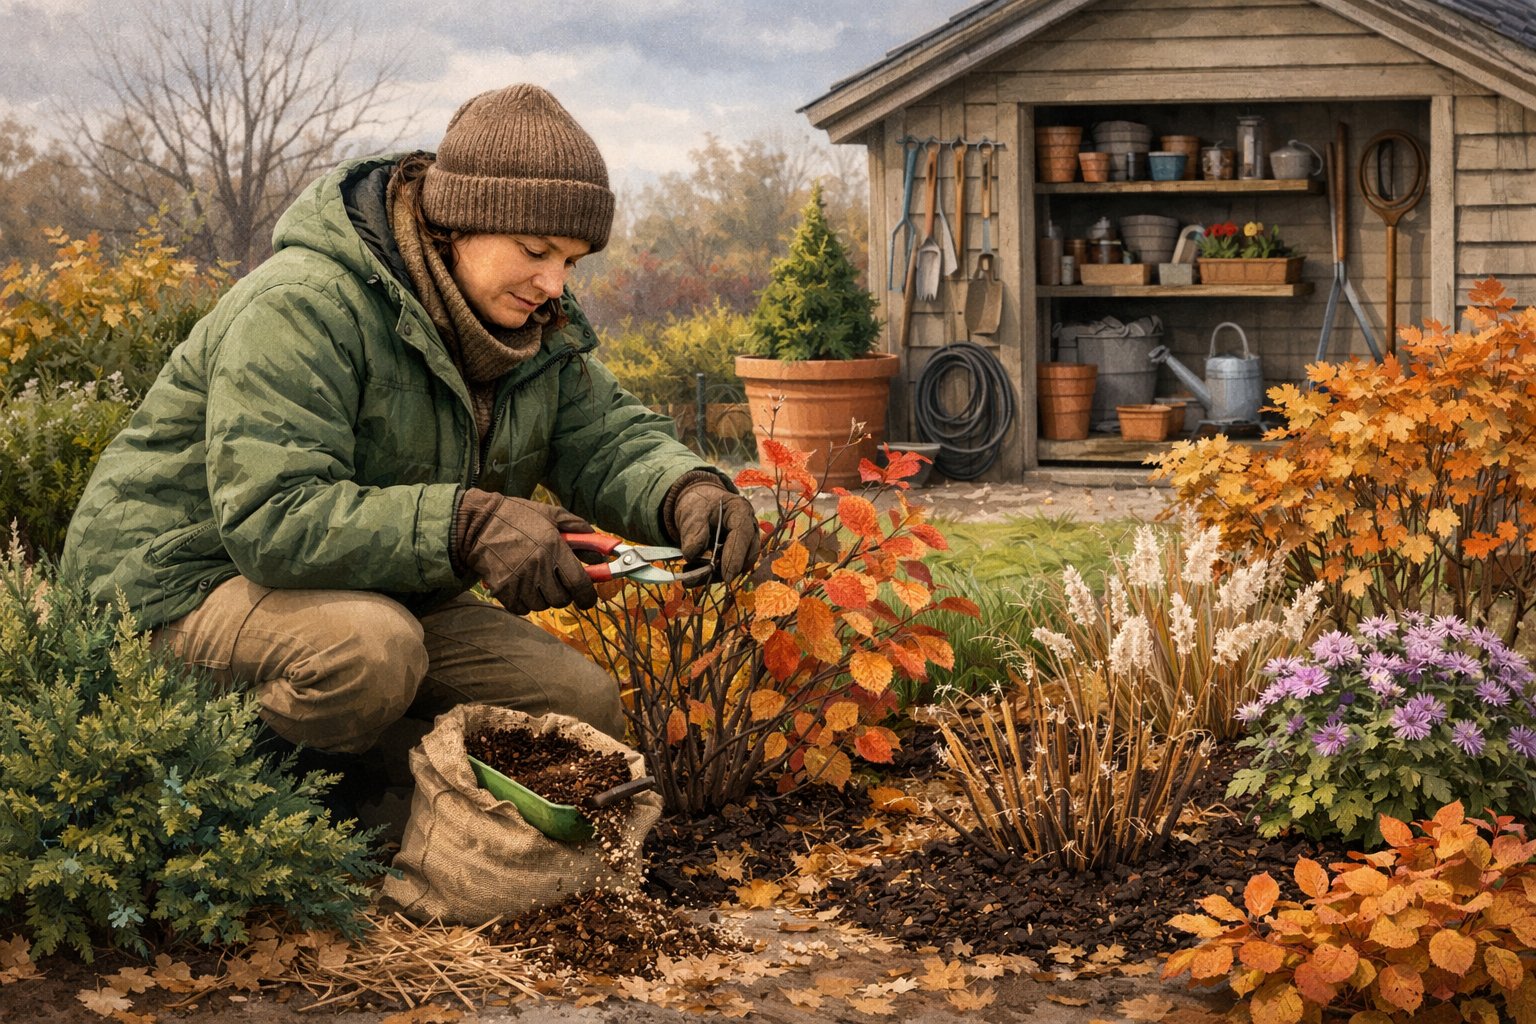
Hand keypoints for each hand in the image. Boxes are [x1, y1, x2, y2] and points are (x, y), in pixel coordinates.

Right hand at [455, 490, 598, 613]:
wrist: (478, 523)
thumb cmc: (516, 516)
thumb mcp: (550, 514)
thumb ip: (577, 526)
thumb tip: (597, 542)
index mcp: (554, 548)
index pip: (579, 584)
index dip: (588, 596)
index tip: (588, 599)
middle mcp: (539, 567)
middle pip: (561, 599)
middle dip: (564, 594)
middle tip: (558, 582)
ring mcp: (519, 581)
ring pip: (542, 605)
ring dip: (544, 597)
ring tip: (537, 581)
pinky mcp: (503, 590)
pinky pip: (522, 608)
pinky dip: (525, 602)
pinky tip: (522, 587)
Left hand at [671, 479, 760, 581]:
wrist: (700, 504)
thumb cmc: (700, 504)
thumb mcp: (692, 511)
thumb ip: (693, 530)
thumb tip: (692, 555)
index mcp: (740, 511)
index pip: (742, 535)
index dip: (735, 556)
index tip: (726, 575)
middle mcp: (749, 528)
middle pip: (746, 555)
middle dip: (725, 569)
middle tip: (701, 577)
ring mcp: (746, 543)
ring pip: (738, 566)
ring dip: (717, 575)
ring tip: (691, 578)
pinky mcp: (738, 555)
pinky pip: (729, 569)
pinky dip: (713, 575)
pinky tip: (694, 577)